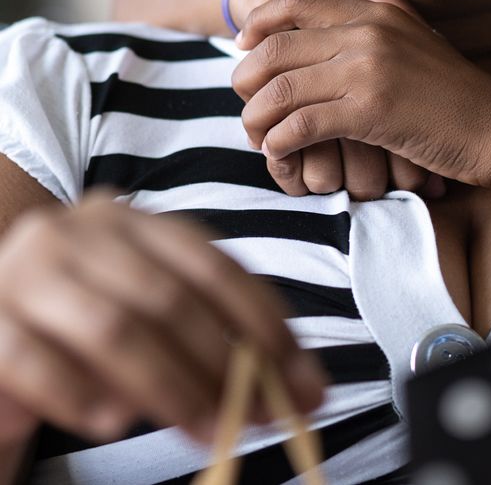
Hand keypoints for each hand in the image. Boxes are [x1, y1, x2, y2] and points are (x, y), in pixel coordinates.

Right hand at [0, 194, 324, 443]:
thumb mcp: (153, 317)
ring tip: (206, 430)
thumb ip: (218, 336)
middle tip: (259, 417)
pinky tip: (115, 424)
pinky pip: (37, 363)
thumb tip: (304, 386)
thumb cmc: (81, 333)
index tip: (302, 377)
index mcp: (130, 219)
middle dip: (225, 364)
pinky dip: (84, 397)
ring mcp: (25, 272)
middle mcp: (77, 232)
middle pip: (169, 298)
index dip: (263, 321)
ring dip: (171, 388)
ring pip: (114, 328)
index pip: (212, 264)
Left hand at [233, 0, 490, 193]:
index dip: (260, 21)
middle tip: (247, 104)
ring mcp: (367, 71)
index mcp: (376, 14)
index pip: (298, 0)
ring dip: (257, 118)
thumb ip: (391, 6)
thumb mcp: (424, 36)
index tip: (243, 46)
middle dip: (246, 78)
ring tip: (259, 136)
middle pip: (276, 46)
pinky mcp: (369, 112)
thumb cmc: (459, 91)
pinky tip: (282, 156)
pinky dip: (279, 145)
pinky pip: (299, 125)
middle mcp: (367, 34)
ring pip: (279, 88)